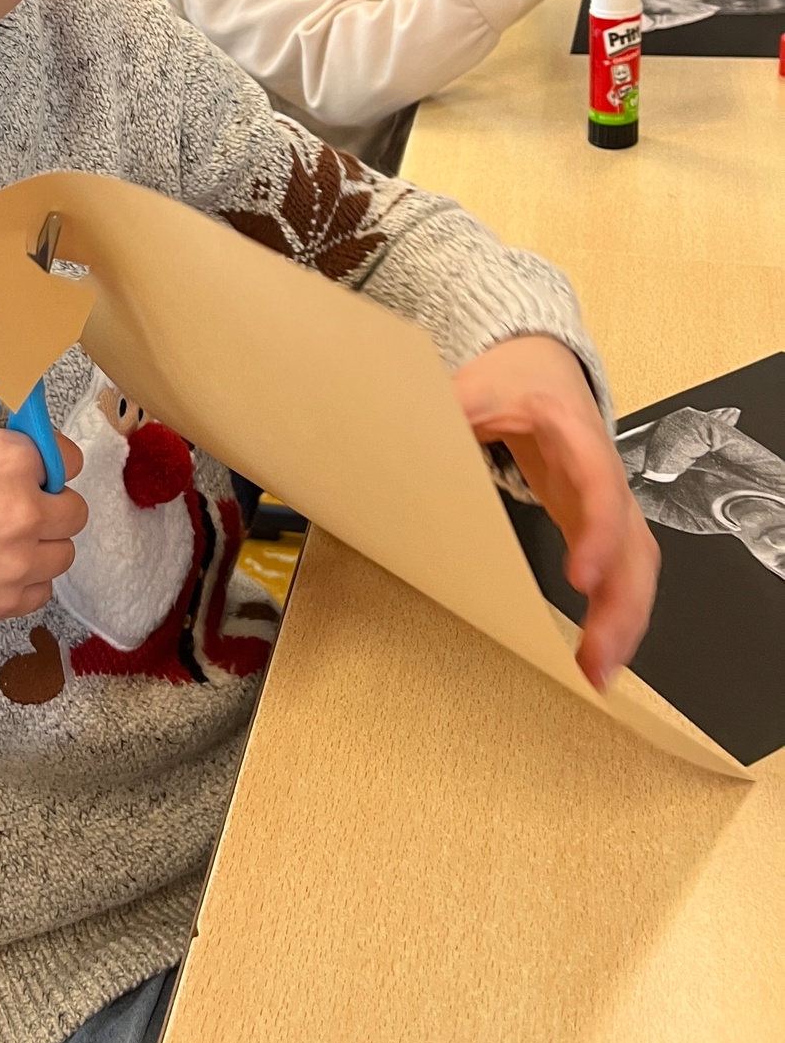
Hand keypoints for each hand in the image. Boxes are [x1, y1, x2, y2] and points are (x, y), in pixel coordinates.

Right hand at [0, 368, 87, 622]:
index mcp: (15, 461)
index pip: (70, 460)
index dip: (51, 461)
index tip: (32, 467)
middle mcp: (25, 513)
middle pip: (74, 510)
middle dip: (52, 502)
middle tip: (19, 502)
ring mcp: (17, 562)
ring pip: (62, 553)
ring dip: (44, 543)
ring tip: (9, 536)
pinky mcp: (4, 599)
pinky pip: (40, 591)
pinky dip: (26, 580)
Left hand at [455, 335, 658, 688]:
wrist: (544, 366)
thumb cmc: (514, 377)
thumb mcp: (478, 382)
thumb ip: (450, 407)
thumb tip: (405, 432)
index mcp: (574, 432)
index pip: (599, 483)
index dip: (597, 531)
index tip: (582, 577)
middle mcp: (604, 472)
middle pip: (633, 541)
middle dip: (623, 603)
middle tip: (597, 661)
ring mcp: (608, 501)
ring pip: (636, 566)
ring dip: (624, 622)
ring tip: (596, 676)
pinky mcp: (600, 524)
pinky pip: (622, 573)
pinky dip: (615, 615)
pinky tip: (595, 656)